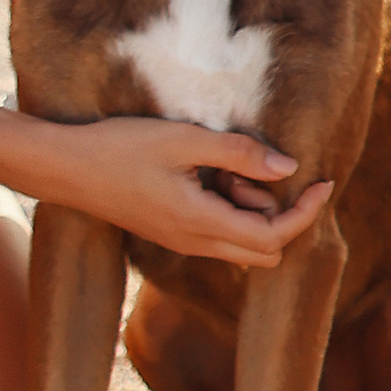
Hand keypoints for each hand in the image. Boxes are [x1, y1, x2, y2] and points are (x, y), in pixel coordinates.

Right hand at [49, 119, 333, 267]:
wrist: (66, 168)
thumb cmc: (121, 148)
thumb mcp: (184, 139)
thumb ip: (239, 153)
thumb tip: (290, 167)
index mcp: (202, 224)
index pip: (275, 237)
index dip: (307, 212)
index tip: (323, 181)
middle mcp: (196, 244)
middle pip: (265, 251)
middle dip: (277, 214)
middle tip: (254, 171)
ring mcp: (183, 243)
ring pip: (242, 242)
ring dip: (249, 209)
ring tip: (221, 165)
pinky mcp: (172, 233)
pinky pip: (219, 233)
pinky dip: (228, 209)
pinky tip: (205, 172)